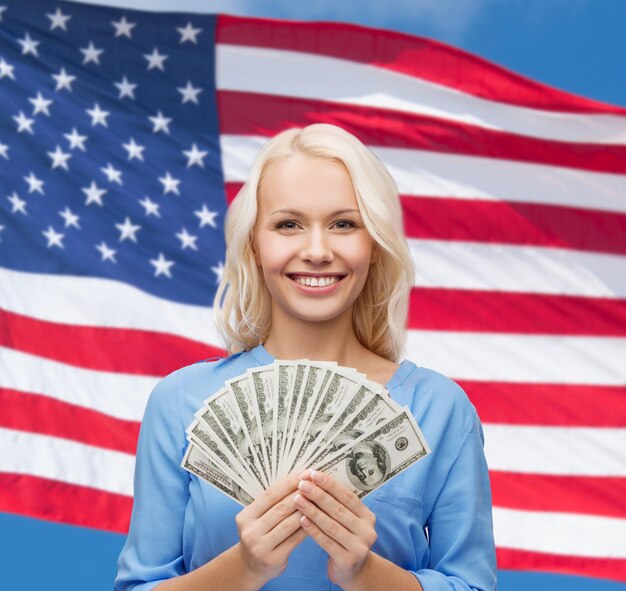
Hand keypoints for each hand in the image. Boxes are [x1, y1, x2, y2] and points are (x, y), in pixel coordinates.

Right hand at [235, 471, 307, 586]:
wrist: (250, 567)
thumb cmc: (259, 535)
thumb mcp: (257, 518)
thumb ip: (273, 503)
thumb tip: (298, 478)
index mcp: (245, 516)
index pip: (269, 495)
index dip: (288, 483)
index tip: (304, 473)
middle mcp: (250, 532)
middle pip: (280, 508)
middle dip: (300, 494)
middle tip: (316, 483)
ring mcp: (261, 547)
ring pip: (289, 524)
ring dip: (306, 510)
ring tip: (319, 499)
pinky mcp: (273, 560)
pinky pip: (294, 540)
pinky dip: (306, 527)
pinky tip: (316, 519)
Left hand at [294, 469, 376, 588]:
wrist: (353, 571)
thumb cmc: (345, 539)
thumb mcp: (347, 521)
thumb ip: (336, 504)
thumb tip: (314, 479)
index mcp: (367, 516)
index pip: (348, 496)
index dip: (330, 484)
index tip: (314, 474)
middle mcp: (367, 530)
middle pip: (339, 509)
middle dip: (318, 495)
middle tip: (302, 484)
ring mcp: (359, 547)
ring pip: (331, 525)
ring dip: (312, 510)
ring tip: (298, 499)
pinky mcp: (348, 561)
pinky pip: (327, 542)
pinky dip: (313, 530)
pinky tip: (302, 520)